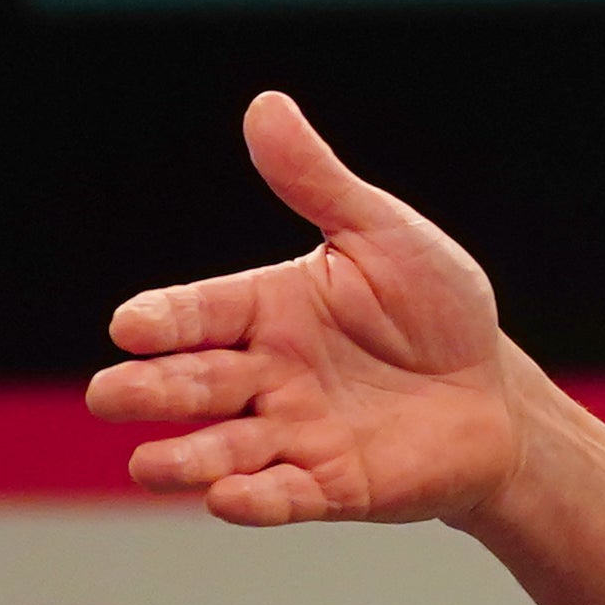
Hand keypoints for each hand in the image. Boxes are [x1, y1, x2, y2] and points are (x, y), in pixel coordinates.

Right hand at [86, 92, 519, 526]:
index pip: (199, 312)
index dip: (163, 319)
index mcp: (266, 309)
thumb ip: (319, 183)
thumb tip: (265, 105)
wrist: (492, 392)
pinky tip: (230, 497)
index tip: (131, 324)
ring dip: (184, 458)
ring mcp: (291, 434)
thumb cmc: (435, 308)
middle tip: (112, 394)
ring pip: (221, 448)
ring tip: (150, 463)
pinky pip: (283, 496)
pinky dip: (255, 499)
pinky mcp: (328, 486)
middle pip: (191, 383)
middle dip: (150, 390)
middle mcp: (264, 375)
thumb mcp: (384, 235)